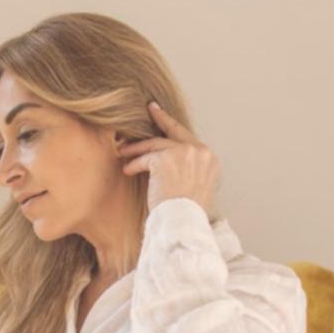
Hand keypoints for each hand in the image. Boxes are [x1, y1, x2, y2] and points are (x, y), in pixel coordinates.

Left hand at [116, 101, 219, 217]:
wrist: (183, 224)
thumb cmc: (187, 214)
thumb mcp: (196, 188)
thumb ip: (189, 170)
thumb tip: (171, 161)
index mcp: (210, 160)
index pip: (189, 139)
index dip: (174, 126)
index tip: (163, 115)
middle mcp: (200, 152)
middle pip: (173, 133)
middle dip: (160, 119)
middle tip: (150, 109)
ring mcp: (183, 153)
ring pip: (155, 144)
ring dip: (137, 148)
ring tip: (123, 151)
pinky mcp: (165, 159)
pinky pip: (145, 158)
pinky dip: (134, 163)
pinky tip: (127, 169)